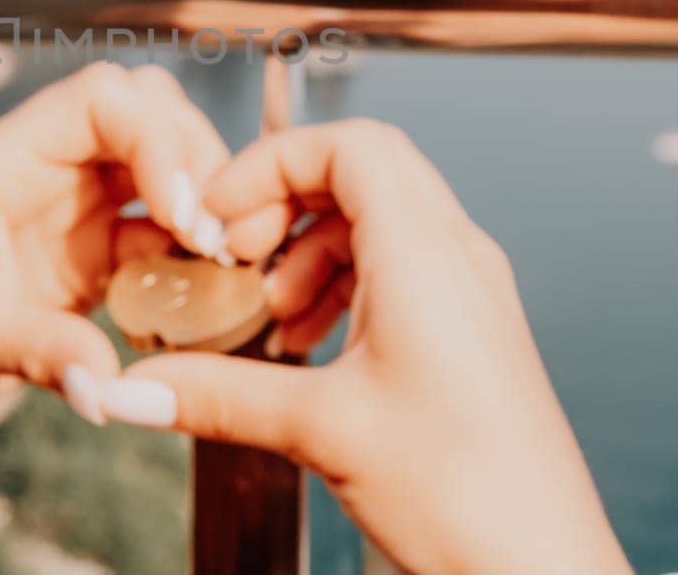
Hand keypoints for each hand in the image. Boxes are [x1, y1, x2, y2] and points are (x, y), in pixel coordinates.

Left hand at [0, 62, 231, 433]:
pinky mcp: (94, 251)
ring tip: (223, 264)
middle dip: (196, 163)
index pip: (100, 100)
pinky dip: (194, 254)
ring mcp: (72, 206)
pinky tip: (204, 297)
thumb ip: (38, 352)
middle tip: (219, 239)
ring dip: (205, 205)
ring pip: (164, 164)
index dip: (157, 141)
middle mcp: (42, 167)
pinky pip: (164, 231)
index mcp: (1, 159)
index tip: (185, 213)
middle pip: (147, 114)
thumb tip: (108, 388)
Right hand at [104, 120, 630, 574]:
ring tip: (273, 311)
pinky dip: (344, 281)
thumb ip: (216, 396)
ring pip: (381, 218)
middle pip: (363, 171)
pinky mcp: (471, 331)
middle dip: (285, 200)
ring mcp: (471, 292)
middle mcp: (458, 258)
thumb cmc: (469, 499)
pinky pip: (401, 268)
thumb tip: (133, 388)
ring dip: (312, 245)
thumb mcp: (322, 431)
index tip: (220, 211)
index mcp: (427, 257)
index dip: (271, 162)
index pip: (349, 145)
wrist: (543, 570)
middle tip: (238, 254)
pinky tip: (312, 342)